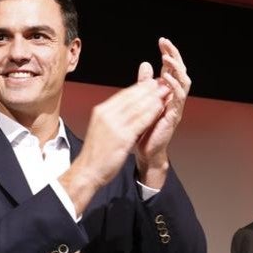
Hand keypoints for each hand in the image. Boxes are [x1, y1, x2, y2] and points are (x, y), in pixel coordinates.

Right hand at [59, 77, 165, 213]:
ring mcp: (114, 126)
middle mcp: (106, 115)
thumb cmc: (97, 151)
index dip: (139, 87)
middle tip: (162, 83)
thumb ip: (113, 115)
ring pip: (138, 107)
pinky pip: (140, 121)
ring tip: (164, 92)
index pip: (123, 94)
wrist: (88, 170)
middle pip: (132, 97)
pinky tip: (160, 108)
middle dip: (148, 89)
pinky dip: (151, 112)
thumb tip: (126, 105)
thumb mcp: (101, 127)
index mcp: (101, 111)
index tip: (151, 82)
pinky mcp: (122, 137)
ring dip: (153, 98)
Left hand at [134, 38, 190, 186]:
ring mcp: (176, 106)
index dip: (168, 54)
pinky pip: (178, 99)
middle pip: (180, 71)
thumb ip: (145, 83)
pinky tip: (165, 78)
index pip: (171, 68)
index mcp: (167, 91)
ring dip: (175, 69)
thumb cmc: (145, 127)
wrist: (146, 151)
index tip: (162, 41)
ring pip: (183, 83)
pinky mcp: (174, 116)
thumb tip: (146, 63)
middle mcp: (174, 97)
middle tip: (166, 43)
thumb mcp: (142, 100)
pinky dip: (173, 87)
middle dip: (174, 56)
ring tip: (166, 58)